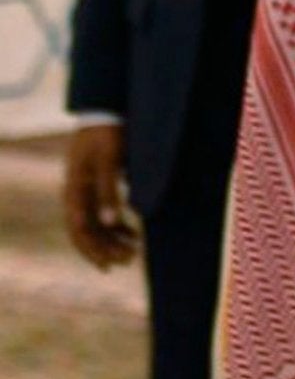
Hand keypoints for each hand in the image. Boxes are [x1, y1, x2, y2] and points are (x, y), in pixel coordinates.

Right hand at [62, 123, 135, 268]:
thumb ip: (109, 191)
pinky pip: (105, 215)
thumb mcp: (109, 161)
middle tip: (129, 261)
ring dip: (113, 241)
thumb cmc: (107, 135)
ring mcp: (87, 193)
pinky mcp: (98, 188)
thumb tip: (111, 222)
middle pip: (88, 232)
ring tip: (133, 253)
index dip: (93, 250)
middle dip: (106, 250)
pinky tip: (134, 235)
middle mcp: (77, 196)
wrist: (105, 113)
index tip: (110, 265)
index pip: (80, 230)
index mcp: (75, 191)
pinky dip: (118, 227)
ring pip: (97, 226)